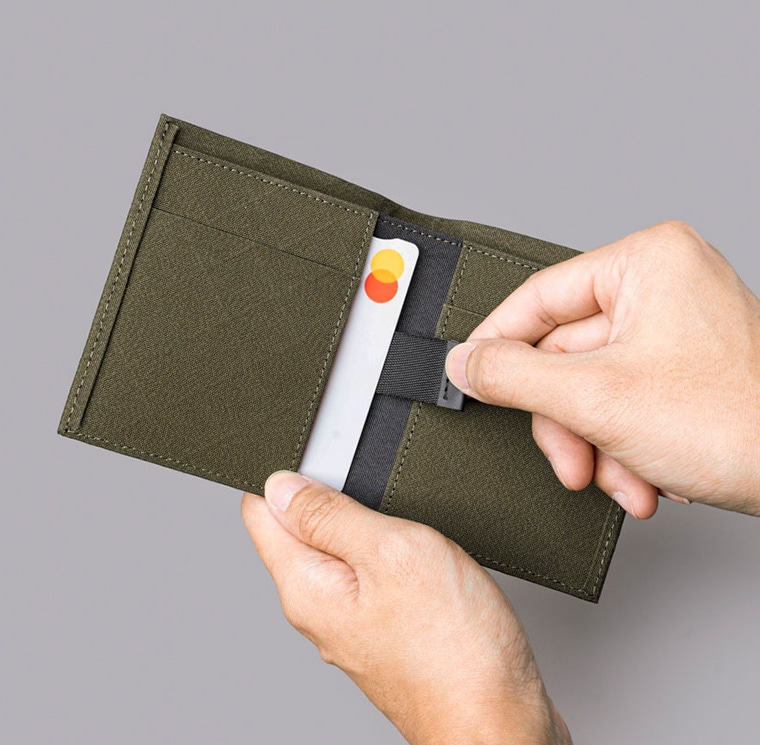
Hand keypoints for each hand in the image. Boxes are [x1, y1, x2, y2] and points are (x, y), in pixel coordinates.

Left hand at [241, 472, 572, 744]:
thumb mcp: (391, 552)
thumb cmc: (455, 649)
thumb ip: (331, 516)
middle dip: (325, 495)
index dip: (283, 473)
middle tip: (370, 478)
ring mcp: (353, 622)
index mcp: (307, 586)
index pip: (261, 512)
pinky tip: (416, 551)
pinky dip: (387, 552)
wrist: (498, 722)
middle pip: (298, 529)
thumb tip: (282, 485)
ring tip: (398, 516)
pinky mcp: (386, 630)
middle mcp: (320, 608)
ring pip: (339, 551)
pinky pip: (371, 576)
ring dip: (362, 523)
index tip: (313, 453)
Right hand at [446, 220, 759, 517]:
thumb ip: (514, 377)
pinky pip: (622, 401)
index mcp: (645, 263)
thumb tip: (466, 363)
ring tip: (620, 480)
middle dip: (566, 422)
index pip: (536, 298)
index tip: (471, 377)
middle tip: (569, 460)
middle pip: (563, 354)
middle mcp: (662, 285)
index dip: (497, 345)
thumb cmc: (741, 425)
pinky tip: (643, 477)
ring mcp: (676, 328)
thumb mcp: (596, 400)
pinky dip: (622, 445)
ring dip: (594, 444)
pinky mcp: (685, 367)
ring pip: (590, 387)